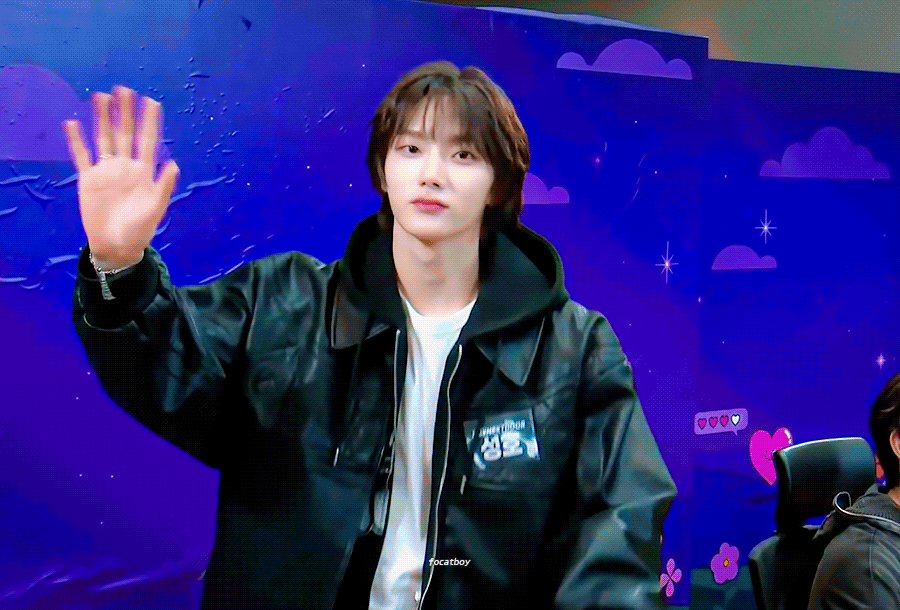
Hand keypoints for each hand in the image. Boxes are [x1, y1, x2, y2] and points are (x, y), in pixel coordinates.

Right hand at [63, 86, 179, 267]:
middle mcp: (126, 167)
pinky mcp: (88, 180)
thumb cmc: (140, 230)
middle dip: (125, 112)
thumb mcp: (155, 209)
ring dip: (102, 119)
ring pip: (104, 139)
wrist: (116, 246)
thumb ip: (163, 187)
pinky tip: (72, 123)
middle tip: (124, 89)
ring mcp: (106, 171)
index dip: (150, 122)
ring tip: (100, 97)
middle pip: (125, 133)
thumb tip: (174, 164)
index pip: (147, 141)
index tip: (151, 101)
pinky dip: (76, 140)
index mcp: (144, 172)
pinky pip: (81, 156)